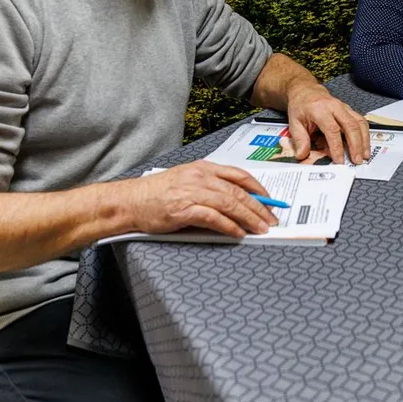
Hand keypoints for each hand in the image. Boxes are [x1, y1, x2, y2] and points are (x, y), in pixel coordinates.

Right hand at [122, 161, 277, 238]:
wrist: (130, 201)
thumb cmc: (157, 193)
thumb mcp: (188, 180)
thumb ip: (211, 186)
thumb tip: (238, 202)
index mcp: (204, 168)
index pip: (239, 175)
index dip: (259, 188)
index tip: (271, 200)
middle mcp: (200, 177)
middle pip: (238, 191)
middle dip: (259, 207)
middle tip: (271, 219)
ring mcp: (192, 192)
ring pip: (230, 203)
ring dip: (249, 217)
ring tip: (261, 228)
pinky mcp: (183, 209)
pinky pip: (213, 218)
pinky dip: (229, 226)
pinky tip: (238, 233)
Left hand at [285, 81, 369, 163]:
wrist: (306, 91)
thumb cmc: (301, 106)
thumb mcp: (294, 122)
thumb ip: (299, 139)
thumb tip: (302, 155)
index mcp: (319, 109)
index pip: (332, 129)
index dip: (337, 146)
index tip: (339, 160)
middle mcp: (335, 107)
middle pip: (350, 126)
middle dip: (356, 145)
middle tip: (356, 160)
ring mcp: (344, 107)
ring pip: (360, 123)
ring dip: (364, 140)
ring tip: (364, 155)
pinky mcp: (350, 110)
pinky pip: (361, 122)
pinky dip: (365, 135)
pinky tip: (365, 146)